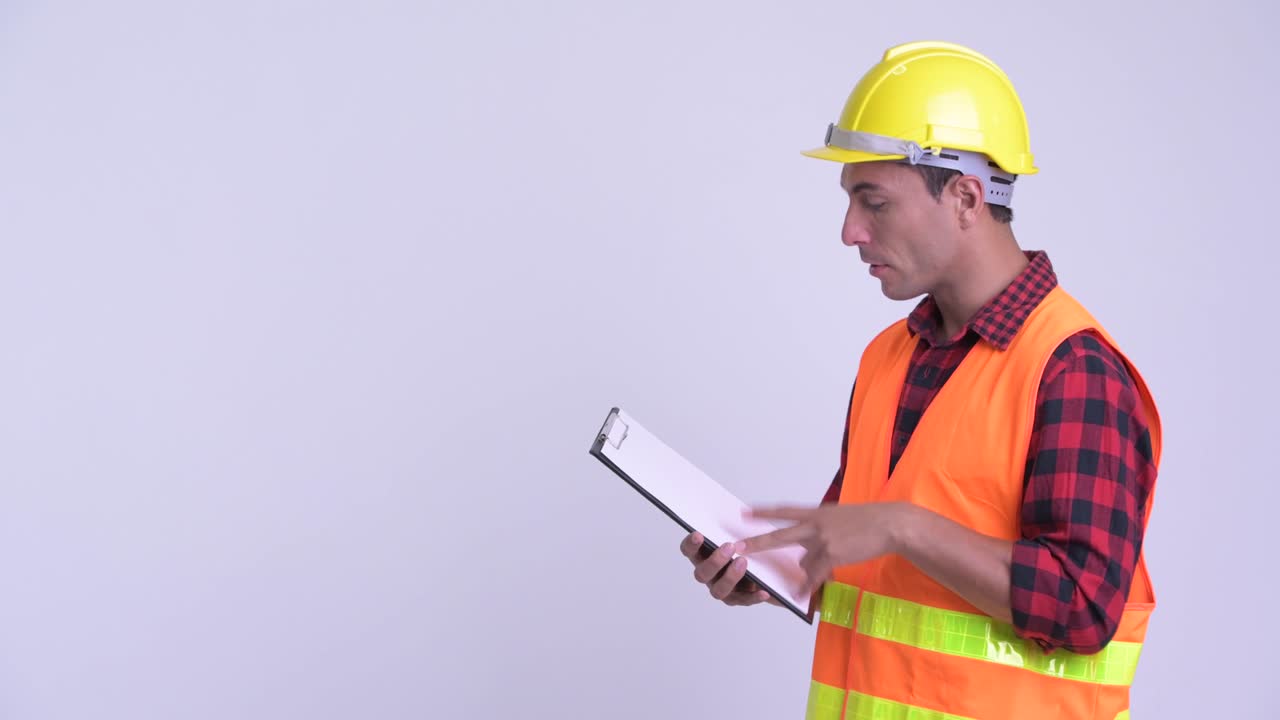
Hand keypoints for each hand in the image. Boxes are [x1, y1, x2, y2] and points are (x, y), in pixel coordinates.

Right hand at [679, 531, 780, 606]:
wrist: (768, 562)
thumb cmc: (746, 543)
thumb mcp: (738, 532)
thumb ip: (730, 528)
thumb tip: (733, 513)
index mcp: (702, 555)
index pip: (688, 550)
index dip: (690, 544)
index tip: (699, 534)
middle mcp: (708, 574)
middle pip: (702, 573)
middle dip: (714, 561)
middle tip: (729, 547)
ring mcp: (721, 587)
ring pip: (718, 590)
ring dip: (730, 577)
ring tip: (744, 563)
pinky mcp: (738, 599)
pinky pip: (744, 601)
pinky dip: (753, 596)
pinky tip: (763, 590)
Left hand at [740, 503, 906, 597]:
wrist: (888, 524)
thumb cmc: (866, 521)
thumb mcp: (838, 519)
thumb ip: (818, 533)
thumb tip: (806, 558)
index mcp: (816, 513)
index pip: (784, 511)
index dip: (763, 512)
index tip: (744, 512)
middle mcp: (814, 525)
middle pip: (780, 536)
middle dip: (757, 543)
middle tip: (737, 547)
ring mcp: (822, 540)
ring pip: (805, 562)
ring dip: (812, 570)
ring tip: (831, 563)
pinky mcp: (831, 555)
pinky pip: (814, 575)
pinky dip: (807, 586)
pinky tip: (801, 596)